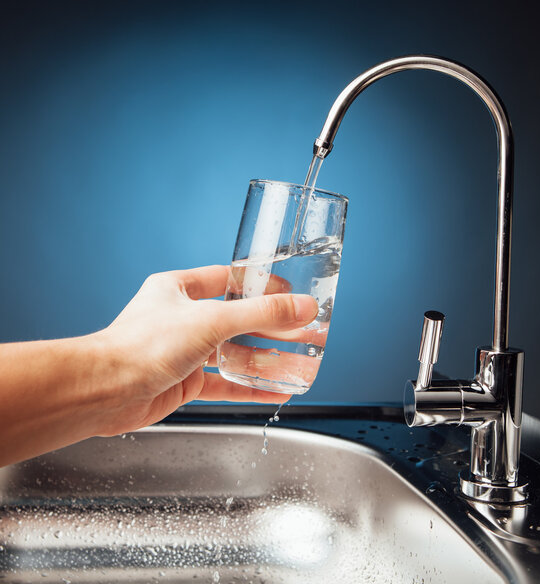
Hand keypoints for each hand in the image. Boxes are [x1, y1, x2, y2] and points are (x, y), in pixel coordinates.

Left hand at [95, 265, 318, 435]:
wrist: (106, 391)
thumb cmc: (143, 345)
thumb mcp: (211, 320)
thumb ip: (260, 313)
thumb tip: (301, 307)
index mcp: (179, 289)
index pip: (228, 279)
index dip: (260, 284)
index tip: (289, 292)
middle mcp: (182, 318)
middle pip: (236, 319)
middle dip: (270, 327)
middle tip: (301, 330)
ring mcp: (185, 351)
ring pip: (233, 353)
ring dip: (265, 359)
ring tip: (298, 361)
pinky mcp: (185, 381)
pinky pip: (226, 383)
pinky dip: (251, 388)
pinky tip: (276, 392)